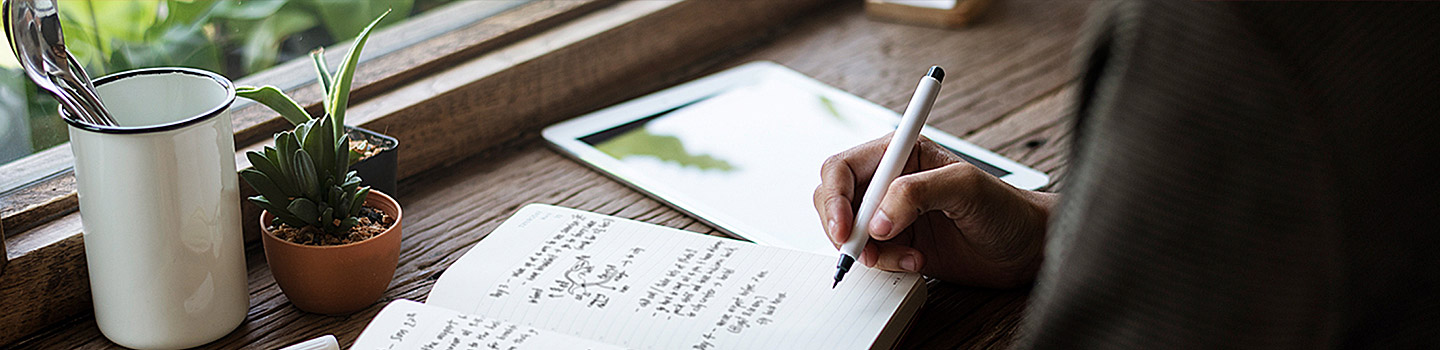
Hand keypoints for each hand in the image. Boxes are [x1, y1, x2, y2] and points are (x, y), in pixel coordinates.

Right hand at [813, 135, 1055, 287]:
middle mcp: (889, 180)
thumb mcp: (965, 188)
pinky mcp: (897, 242)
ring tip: (906, 256)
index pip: (843, 168)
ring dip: (868, 250)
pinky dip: (884, 263)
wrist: (1026, 247)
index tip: (847, 228)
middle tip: (863, 251)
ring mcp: (891, 213)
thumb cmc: (1005, 208)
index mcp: (900, 153)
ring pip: (848, 230)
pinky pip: (869, 254)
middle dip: (843, 227)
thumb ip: (917, 193)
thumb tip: (877, 219)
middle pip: (834, 198)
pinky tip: (915, 261)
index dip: (836, 198)